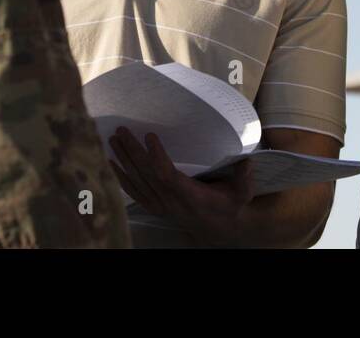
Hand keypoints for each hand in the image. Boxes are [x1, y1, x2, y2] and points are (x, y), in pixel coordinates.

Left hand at [108, 127, 255, 245]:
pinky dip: (121, 177)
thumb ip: (244, 178)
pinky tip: (112, 162)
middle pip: (146, 176)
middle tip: (122, 131)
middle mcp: (171, 202)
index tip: (149, 135)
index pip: (167, 176)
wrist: (219, 228)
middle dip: (132, 152)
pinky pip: (134, 192)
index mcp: (190, 196)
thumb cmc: (229, 205)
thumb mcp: (242, 193)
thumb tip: (247, 162)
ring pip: (137, 182)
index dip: (157, 157)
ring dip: (124, 160)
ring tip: (113, 139)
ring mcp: (161, 206)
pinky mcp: (155, 207)